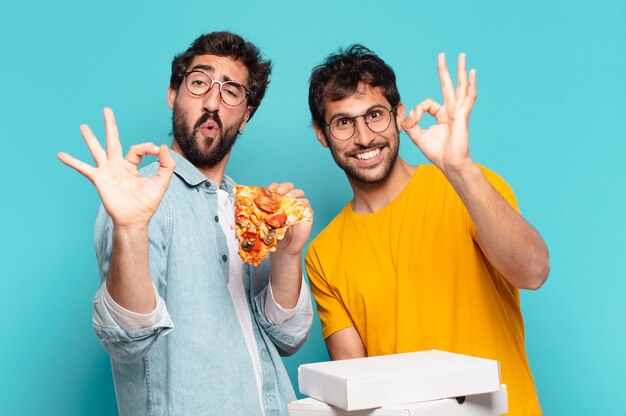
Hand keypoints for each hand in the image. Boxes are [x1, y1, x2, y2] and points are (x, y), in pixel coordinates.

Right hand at [57, 107, 174, 226]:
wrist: (135, 219)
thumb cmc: (147, 203)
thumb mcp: (162, 182)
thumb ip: (166, 164)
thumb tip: (162, 147)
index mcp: (131, 166)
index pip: (138, 148)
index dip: (148, 147)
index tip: (156, 150)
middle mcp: (118, 166)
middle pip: (113, 140)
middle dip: (110, 125)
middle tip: (106, 110)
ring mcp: (107, 171)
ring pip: (97, 150)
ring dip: (90, 138)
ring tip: (83, 126)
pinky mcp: (99, 179)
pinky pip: (83, 168)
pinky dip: (71, 161)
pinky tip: (60, 155)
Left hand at [268, 182, 312, 257]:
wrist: (284, 247)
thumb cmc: (276, 233)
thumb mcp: (268, 220)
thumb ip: (265, 210)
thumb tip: (256, 202)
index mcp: (280, 200)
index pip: (278, 187)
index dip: (275, 187)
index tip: (269, 191)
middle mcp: (290, 201)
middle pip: (290, 187)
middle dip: (284, 187)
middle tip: (279, 193)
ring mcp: (299, 206)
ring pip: (299, 193)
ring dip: (293, 194)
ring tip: (287, 199)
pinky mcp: (307, 213)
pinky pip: (306, 205)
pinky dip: (301, 204)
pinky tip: (294, 208)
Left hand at [401, 53, 476, 173]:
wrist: (450, 163)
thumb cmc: (437, 152)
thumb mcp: (417, 135)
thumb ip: (410, 123)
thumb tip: (404, 112)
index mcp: (442, 115)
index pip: (427, 103)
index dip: (417, 110)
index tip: (412, 121)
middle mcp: (451, 110)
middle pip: (448, 85)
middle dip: (444, 70)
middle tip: (442, 54)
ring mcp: (459, 111)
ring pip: (460, 86)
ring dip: (460, 70)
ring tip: (462, 55)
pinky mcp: (462, 115)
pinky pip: (468, 97)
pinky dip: (471, 84)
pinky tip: (472, 73)